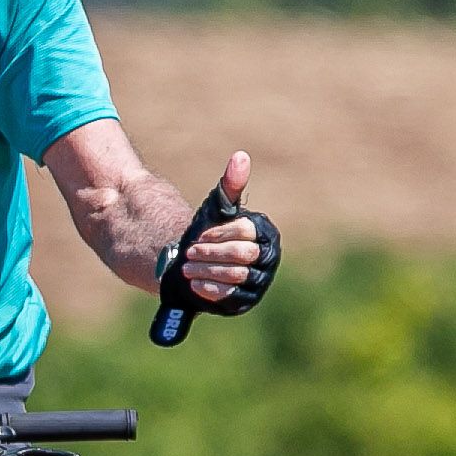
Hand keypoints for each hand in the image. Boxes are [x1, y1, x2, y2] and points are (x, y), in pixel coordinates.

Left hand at [173, 150, 279, 310]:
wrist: (199, 260)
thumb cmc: (210, 230)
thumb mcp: (218, 207)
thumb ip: (231, 184)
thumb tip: (240, 156)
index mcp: (265, 233)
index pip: (245, 232)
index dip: (220, 233)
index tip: (200, 234)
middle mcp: (268, 257)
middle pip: (241, 255)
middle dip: (211, 253)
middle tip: (189, 252)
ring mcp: (259, 280)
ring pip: (236, 275)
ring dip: (207, 271)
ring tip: (187, 268)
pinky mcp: (246, 299)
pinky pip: (232, 296)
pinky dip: (211, 289)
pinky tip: (194, 283)